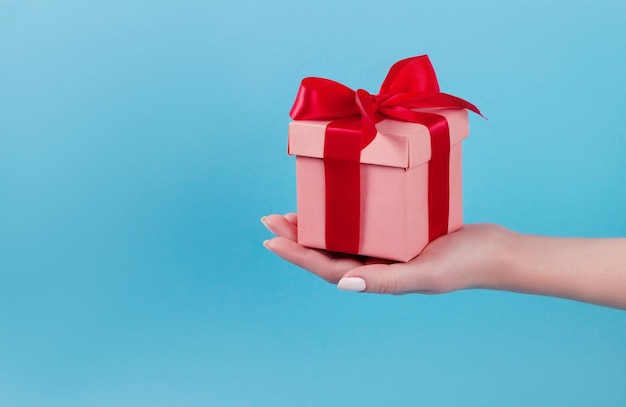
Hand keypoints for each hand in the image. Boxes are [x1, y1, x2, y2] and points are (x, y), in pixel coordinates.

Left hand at [261, 213, 509, 294]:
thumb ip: (385, 281)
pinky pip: (361, 223)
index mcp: (376, 278)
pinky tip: (335, 200)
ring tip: (292, 211)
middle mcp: (375, 264)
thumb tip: (342, 284)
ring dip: (315, 225)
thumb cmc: (463, 264)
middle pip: (326, 252)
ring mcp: (384, 248)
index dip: (297, 255)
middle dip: (297, 237)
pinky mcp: (396, 231)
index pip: (327, 268)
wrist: (493, 251)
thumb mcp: (425, 274)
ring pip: (339, 237)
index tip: (272, 239)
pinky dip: (342, 214)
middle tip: (271, 218)